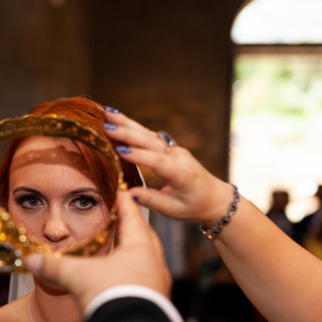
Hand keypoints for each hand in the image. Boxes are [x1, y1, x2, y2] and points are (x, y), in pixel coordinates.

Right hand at [25, 192, 170, 311]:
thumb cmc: (110, 297)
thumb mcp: (77, 277)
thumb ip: (53, 266)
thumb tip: (30, 260)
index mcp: (140, 247)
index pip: (133, 216)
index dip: (126, 202)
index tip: (124, 192)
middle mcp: (154, 263)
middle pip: (146, 236)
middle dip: (134, 227)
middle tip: (125, 219)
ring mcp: (159, 284)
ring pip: (149, 260)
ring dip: (137, 252)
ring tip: (124, 250)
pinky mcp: (157, 303)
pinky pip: (148, 280)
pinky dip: (137, 274)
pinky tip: (125, 280)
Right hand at [104, 111, 233, 224]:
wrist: (214, 197)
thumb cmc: (194, 206)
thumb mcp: (173, 209)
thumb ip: (151, 200)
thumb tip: (127, 194)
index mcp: (181, 173)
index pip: (157, 161)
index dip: (138, 155)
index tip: (118, 150)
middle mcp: (178, 156)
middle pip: (150, 141)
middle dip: (127, 132)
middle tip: (106, 126)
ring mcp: (174, 149)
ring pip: (148, 134)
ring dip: (128, 123)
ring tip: (108, 113)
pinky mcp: (169, 147)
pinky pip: (149, 135)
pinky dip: (133, 127)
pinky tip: (119, 119)